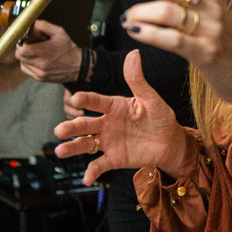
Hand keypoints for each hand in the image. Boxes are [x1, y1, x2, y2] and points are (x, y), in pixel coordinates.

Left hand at [15, 20, 81, 82]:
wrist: (79, 66)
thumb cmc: (69, 49)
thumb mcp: (59, 33)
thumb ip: (44, 26)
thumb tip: (32, 23)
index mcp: (45, 52)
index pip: (22, 49)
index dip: (21, 43)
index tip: (25, 40)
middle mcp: (41, 64)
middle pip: (20, 57)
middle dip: (22, 49)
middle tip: (28, 45)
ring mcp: (40, 73)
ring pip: (22, 63)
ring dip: (25, 57)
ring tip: (34, 53)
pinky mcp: (41, 78)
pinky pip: (26, 70)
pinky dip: (27, 65)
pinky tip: (35, 60)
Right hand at [53, 49, 186, 183]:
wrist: (171, 143)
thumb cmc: (161, 118)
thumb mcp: (151, 99)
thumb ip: (138, 80)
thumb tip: (133, 54)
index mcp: (115, 106)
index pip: (96, 100)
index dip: (86, 100)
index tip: (75, 99)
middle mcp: (107, 123)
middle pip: (85, 124)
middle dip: (72, 127)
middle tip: (60, 130)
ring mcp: (108, 141)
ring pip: (86, 143)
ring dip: (73, 147)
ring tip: (61, 151)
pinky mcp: (114, 158)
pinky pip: (99, 164)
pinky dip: (92, 172)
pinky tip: (86, 178)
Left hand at [108, 0, 231, 155]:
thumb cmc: (222, 43)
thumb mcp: (204, 12)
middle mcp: (211, 7)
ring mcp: (210, 30)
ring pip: (167, 12)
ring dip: (138, 13)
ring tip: (126, 18)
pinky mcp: (205, 53)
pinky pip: (172, 39)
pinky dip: (148, 33)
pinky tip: (134, 31)